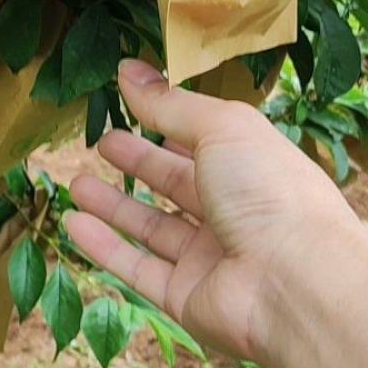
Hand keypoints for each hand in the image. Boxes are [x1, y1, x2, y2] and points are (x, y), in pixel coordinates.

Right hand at [64, 59, 363, 366]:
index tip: (128, 101)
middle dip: (138, 162)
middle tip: (101, 142)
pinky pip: (138, 268)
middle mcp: (234, 211)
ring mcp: (210, 258)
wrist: (294, 284)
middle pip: (176, 184)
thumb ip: (170, 104)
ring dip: (114, 205)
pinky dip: (105, 247)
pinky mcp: (186, 298)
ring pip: (153, 228)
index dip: (168, 121)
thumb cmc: (268, 192)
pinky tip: (73, 224)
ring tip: (75, 183)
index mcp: (252, 166)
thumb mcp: (220, 129)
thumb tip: (127, 69)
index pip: (204, 140)